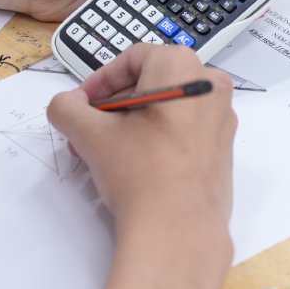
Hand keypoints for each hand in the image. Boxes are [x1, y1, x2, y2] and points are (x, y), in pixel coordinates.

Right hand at [46, 44, 236, 239]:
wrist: (178, 230)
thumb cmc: (141, 173)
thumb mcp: (89, 133)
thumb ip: (67, 107)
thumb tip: (66, 104)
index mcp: (182, 67)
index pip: (132, 58)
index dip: (100, 80)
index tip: (83, 102)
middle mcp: (211, 86)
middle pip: (152, 83)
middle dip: (115, 105)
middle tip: (90, 128)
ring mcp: (222, 119)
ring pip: (168, 108)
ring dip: (133, 124)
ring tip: (106, 151)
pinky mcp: (223, 149)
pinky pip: (185, 130)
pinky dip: (157, 139)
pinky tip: (133, 165)